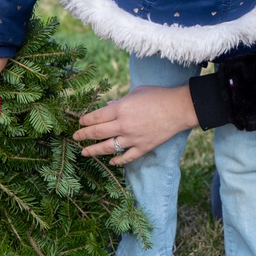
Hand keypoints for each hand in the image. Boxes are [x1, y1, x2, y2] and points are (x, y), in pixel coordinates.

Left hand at [73, 85, 198, 163]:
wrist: (179, 108)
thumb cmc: (158, 96)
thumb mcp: (136, 93)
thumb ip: (120, 102)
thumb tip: (108, 107)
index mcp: (121, 109)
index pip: (96, 117)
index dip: (85, 120)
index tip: (80, 122)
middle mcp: (123, 125)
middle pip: (97, 133)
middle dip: (83, 135)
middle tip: (75, 137)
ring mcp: (132, 138)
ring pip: (107, 147)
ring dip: (93, 150)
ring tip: (84, 152)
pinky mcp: (142, 147)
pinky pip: (126, 157)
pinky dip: (117, 161)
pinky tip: (111, 162)